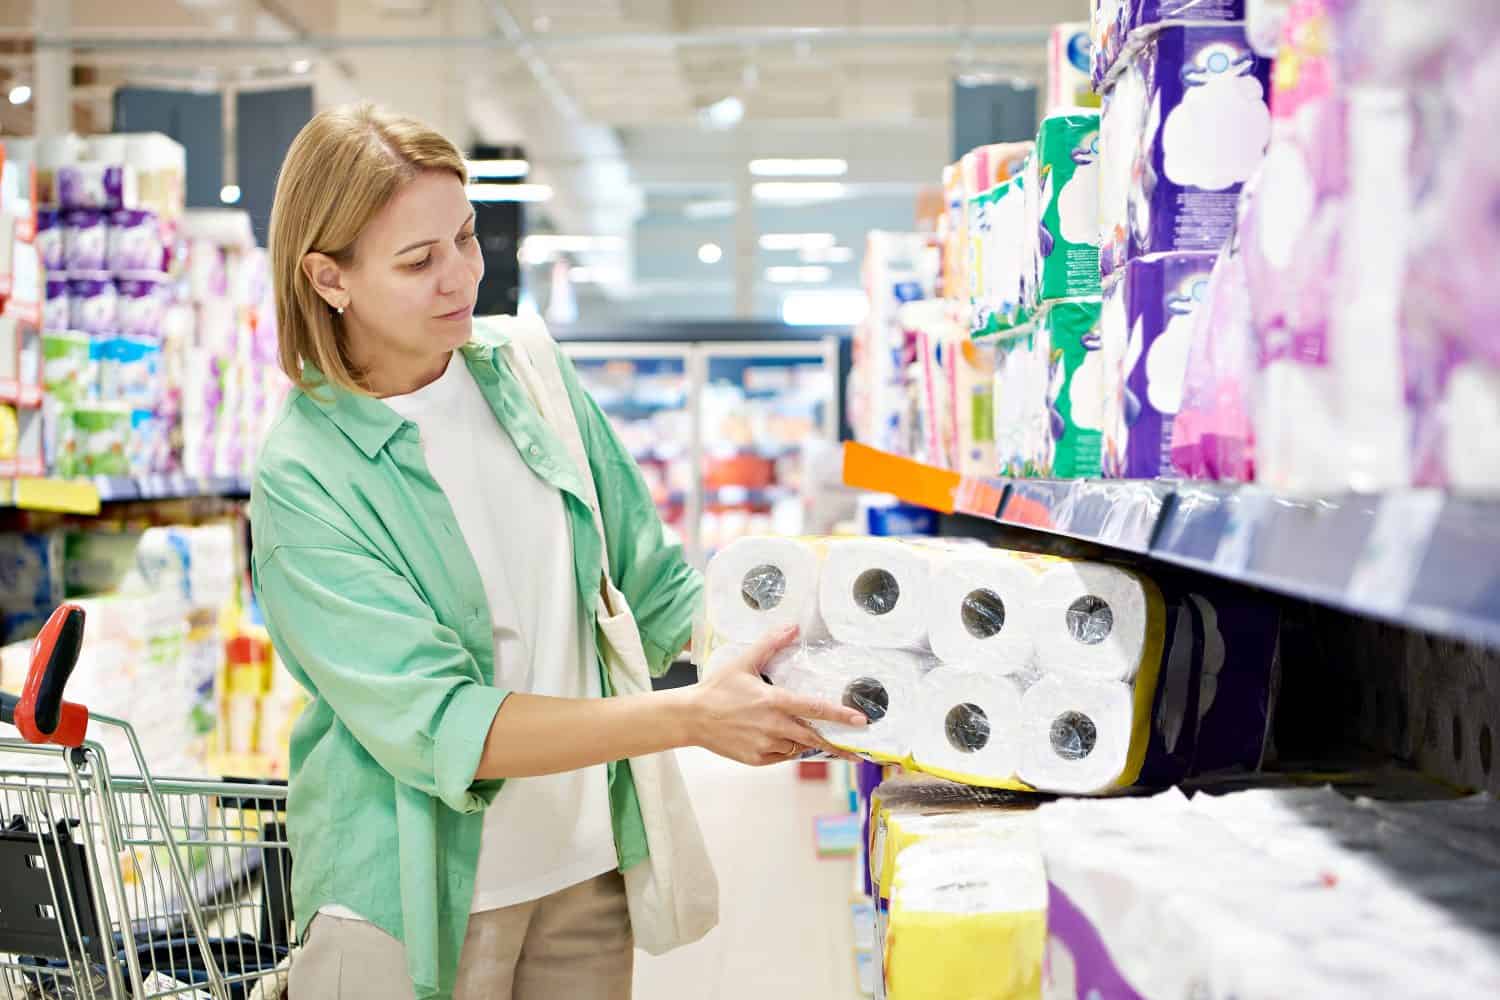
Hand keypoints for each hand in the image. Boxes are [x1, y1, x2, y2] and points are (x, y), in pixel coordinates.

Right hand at [687, 626, 867, 765]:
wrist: (691, 717)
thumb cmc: (717, 688)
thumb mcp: (744, 662)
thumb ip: (771, 644)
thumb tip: (792, 626)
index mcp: (774, 701)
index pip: (815, 708)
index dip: (840, 715)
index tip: (860, 721)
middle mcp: (773, 725)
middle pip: (813, 737)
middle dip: (836, 744)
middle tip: (853, 750)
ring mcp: (765, 745)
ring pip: (797, 747)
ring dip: (805, 742)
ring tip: (806, 736)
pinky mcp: (756, 759)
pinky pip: (781, 757)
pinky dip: (786, 749)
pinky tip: (781, 740)